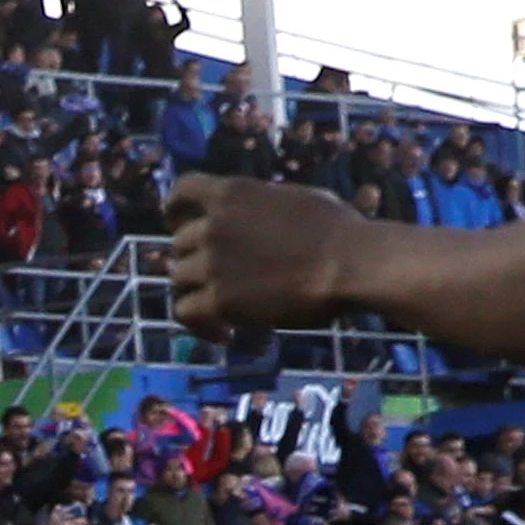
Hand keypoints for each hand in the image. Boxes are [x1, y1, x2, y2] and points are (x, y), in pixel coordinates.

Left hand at [167, 176, 361, 339]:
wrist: (349, 263)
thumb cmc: (338, 229)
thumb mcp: (295, 199)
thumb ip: (264, 206)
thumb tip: (264, 214)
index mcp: (231, 193)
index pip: (182, 191)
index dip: (174, 210)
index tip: (175, 223)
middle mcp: (213, 225)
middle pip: (180, 244)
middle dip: (195, 260)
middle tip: (216, 279)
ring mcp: (212, 263)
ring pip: (179, 279)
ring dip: (197, 292)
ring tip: (221, 311)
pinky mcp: (219, 299)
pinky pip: (186, 313)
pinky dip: (200, 326)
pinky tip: (224, 334)